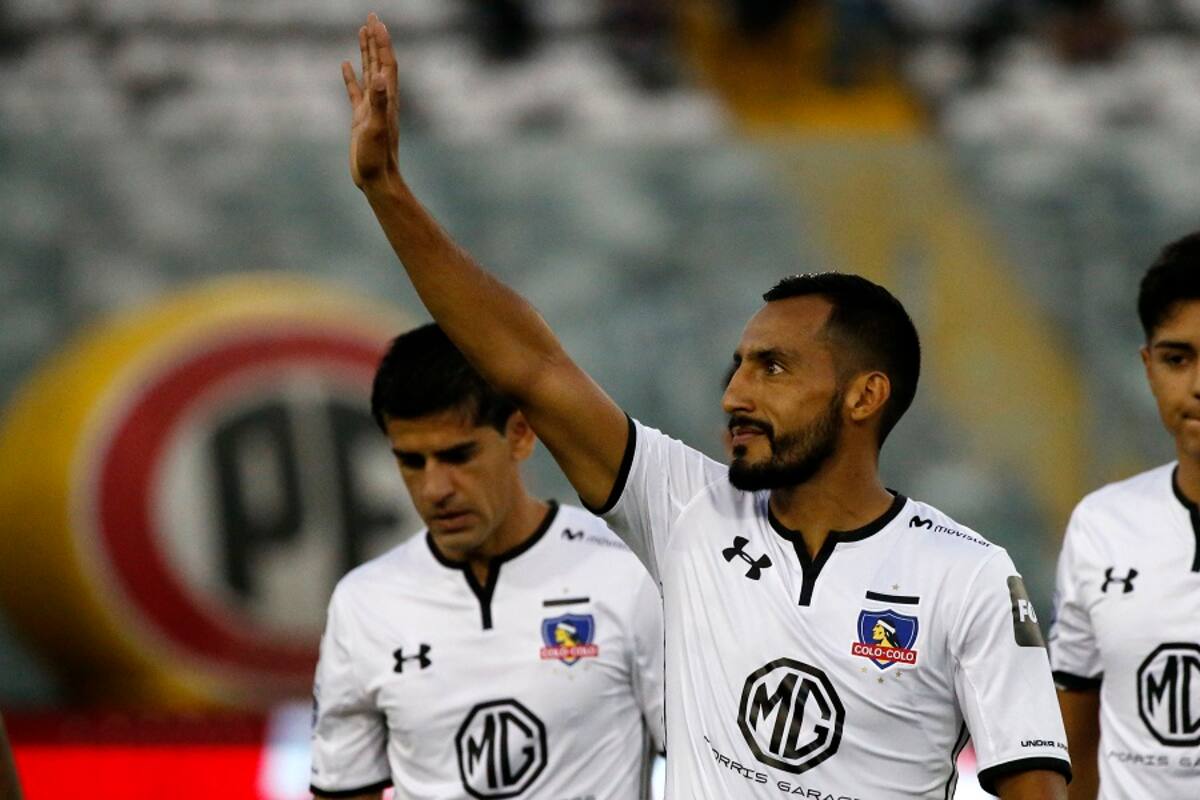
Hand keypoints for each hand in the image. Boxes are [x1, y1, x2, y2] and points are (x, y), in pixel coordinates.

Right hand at [341, 13, 399, 190]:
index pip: (385, 63)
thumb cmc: (378, 158)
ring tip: (361, 31)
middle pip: (379, 62)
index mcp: (387, 99)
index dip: (382, 42)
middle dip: (375, 39)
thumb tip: (378, 77)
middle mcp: (381, 99)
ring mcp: (370, 107)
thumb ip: (379, 103)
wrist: (377, 179)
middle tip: (371, 16)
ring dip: (365, 52)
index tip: (377, 21)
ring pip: (368, 72)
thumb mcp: (376, 129)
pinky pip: (355, 91)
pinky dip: (350, 76)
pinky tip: (344, 64)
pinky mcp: (360, 118)